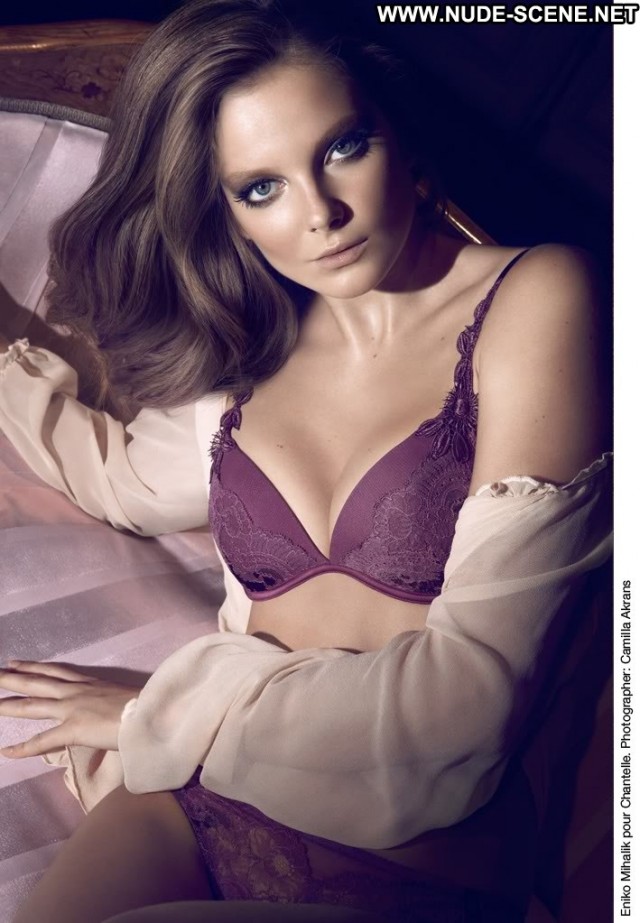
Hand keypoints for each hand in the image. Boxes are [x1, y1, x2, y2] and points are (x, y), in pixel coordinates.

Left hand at [0, 661, 140, 757]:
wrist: (153, 713)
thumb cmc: (146, 706)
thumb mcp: (124, 698)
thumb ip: (112, 702)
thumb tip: (113, 709)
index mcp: (89, 683)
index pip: (56, 672)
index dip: (33, 667)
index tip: (14, 662)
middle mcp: (76, 692)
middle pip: (37, 682)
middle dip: (12, 678)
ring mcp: (73, 709)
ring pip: (32, 705)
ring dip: (8, 704)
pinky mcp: (74, 729)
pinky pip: (42, 741)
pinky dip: (22, 748)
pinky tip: (5, 752)